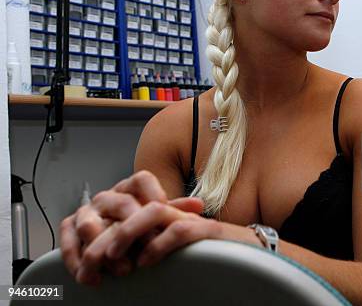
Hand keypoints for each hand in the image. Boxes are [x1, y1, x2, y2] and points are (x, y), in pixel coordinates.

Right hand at [60, 170, 202, 283]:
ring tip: (121, 270)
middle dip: (131, 229)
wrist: (114, 236)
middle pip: (118, 203)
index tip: (162, 211)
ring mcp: (88, 212)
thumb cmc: (139, 225)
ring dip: (103, 249)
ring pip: (89, 224)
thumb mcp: (158, 218)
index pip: (142, 180)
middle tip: (144, 249)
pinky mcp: (70, 228)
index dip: (154, 194)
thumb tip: (198, 205)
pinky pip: (68, 241)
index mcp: (131, 190)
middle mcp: (108, 198)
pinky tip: (92, 276)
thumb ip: (175, 210)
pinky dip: (76, 260)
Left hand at [100, 202, 261, 269]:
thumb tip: (124, 261)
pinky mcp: (208, 232)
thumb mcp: (175, 250)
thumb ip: (152, 247)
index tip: (87, 255)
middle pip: (132, 205)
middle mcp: (176, 212)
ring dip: (126, 234)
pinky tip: (147, 261)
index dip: (102, 228)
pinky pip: (179, 231)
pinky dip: (159, 246)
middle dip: (105, 233)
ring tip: (114, 257)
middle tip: (91, 260)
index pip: (126, 207)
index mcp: (164, 215)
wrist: (255, 254)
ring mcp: (192, 219)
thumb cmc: (216, 254)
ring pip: (150, 212)